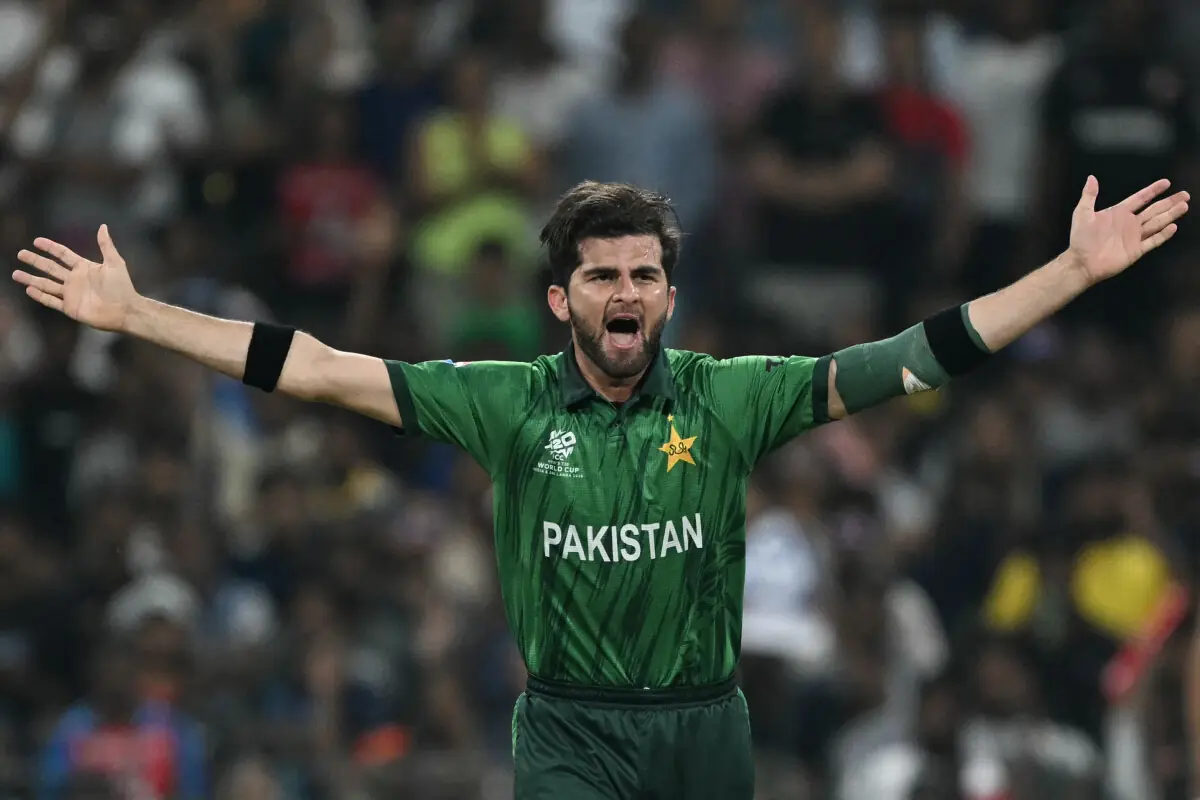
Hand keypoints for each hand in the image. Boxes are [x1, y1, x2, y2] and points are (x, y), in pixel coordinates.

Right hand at [11, 225, 137, 332]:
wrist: (126, 310)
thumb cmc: (123, 287)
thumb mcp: (115, 263)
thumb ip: (106, 245)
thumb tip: (103, 226)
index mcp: (84, 268)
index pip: (63, 255)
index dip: (50, 248)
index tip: (36, 241)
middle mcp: (75, 280)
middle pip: (50, 268)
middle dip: (35, 261)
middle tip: (20, 254)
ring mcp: (71, 294)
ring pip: (46, 285)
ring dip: (31, 279)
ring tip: (16, 274)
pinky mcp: (70, 308)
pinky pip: (51, 301)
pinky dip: (40, 296)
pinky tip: (29, 289)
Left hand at [1068, 175, 1188, 284]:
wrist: (1081, 262)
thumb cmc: (1080, 239)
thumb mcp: (1082, 214)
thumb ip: (1089, 196)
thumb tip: (1091, 177)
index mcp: (1119, 213)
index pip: (1140, 198)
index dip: (1153, 190)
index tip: (1166, 182)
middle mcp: (1129, 223)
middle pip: (1154, 210)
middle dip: (1169, 202)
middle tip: (1185, 194)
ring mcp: (1134, 237)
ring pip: (1157, 223)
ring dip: (1171, 215)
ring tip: (1184, 206)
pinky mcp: (1136, 250)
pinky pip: (1153, 241)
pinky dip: (1163, 235)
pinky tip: (1173, 227)